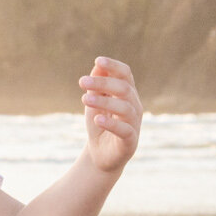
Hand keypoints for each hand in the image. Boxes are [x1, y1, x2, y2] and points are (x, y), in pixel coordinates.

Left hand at [78, 56, 142, 172]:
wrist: (101, 154)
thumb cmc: (100, 123)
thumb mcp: (95, 102)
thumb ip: (97, 85)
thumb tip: (97, 65)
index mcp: (127, 94)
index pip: (125, 74)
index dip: (114, 66)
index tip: (98, 60)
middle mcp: (134, 106)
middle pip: (123, 88)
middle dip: (102, 83)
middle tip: (81, 82)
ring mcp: (134, 123)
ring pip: (125, 108)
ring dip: (104, 101)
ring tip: (85, 99)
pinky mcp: (130, 141)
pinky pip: (125, 130)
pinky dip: (111, 124)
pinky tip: (98, 119)